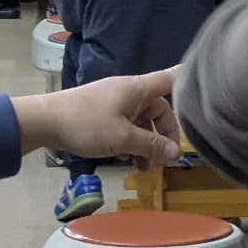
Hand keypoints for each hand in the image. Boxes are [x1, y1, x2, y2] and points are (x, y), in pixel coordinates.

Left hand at [12, 70, 180, 166]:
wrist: (43, 122)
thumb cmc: (86, 124)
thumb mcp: (122, 139)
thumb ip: (151, 146)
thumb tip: (176, 154)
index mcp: (137, 89)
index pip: (171, 79)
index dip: (189, 82)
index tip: (205, 92)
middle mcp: (129, 92)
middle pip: (159, 109)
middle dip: (163, 135)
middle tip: (164, 160)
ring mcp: (114, 102)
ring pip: (141, 122)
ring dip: (146, 143)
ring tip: (144, 168)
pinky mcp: (101, 113)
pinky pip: (126, 126)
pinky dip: (131, 142)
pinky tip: (127, 160)